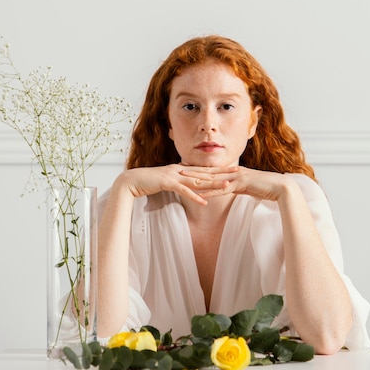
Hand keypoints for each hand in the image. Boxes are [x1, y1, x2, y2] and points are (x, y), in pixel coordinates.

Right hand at [115, 164, 230, 205]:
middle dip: (221, 171)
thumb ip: (177, 182)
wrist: (132, 181)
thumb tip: (185, 185)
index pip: (202, 169)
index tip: (230, 168)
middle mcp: (179, 169)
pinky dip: (195, 195)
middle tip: (236, 171)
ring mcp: (174, 175)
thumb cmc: (148, 182)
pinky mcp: (167, 183)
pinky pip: (184, 190)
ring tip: (227, 185)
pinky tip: (205, 201)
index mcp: (180, 168)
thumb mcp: (165, 181)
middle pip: (204, 171)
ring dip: (212, 183)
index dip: (217, 168)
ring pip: (197, 180)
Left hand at [179, 165, 297, 203]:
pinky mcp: (242, 185)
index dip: (200, 169)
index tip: (188, 168)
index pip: (214, 170)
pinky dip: (211, 192)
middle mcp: (235, 172)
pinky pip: (223, 190)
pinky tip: (201, 195)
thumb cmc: (268, 189)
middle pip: (210, 171)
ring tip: (184, 180)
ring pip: (214, 179)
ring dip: (198, 180)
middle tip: (179, 170)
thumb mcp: (251, 187)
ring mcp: (238, 177)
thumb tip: (234, 189)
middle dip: (194, 171)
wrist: (281, 188)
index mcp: (236, 171)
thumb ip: (241, 187)